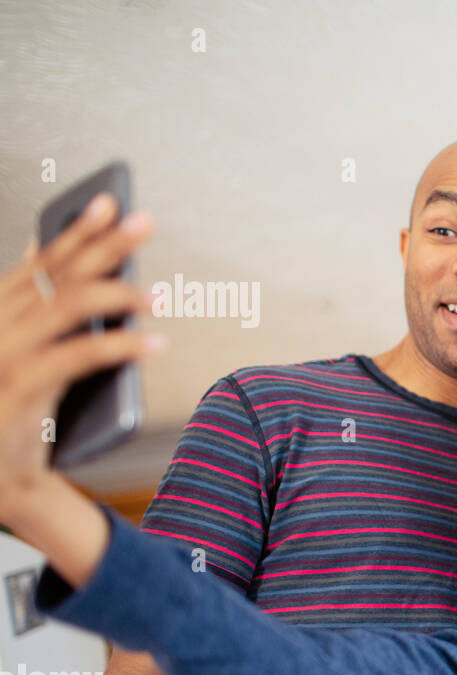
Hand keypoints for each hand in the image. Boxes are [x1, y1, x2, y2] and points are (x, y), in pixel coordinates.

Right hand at [0, 192, 161, 517]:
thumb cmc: (11, 408)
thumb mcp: (16, 348)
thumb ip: (31, 302)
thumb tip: (45, 247)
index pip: (42, 262)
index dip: (76, 230)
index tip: (109, 202)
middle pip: (58, 276)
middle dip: (104, 246)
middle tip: (146, 223)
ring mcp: (4, 355)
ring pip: (67, 308)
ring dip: (118, 295)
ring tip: (159, 297)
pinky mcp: (20, 390)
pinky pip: (76, 357)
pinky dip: (118, 346)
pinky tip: (153, 343)